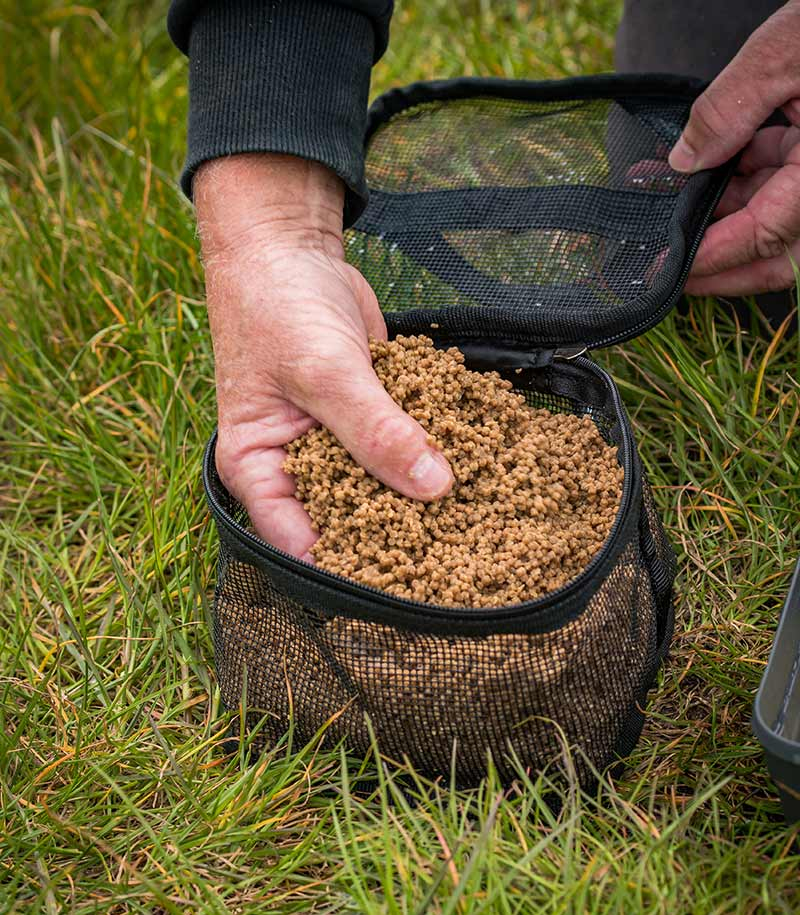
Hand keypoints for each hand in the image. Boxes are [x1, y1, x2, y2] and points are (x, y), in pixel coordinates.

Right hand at [195, 154, 452, 560]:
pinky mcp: (372, 418)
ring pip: (384, 487)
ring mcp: (337, 446)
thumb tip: (435, 487)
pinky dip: (436, 452)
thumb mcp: (324, 371)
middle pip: (350, 523)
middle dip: (401, 536)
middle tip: (465, 562)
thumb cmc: (276, 307)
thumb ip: (376, 430)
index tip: (414, 584)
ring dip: (426, 496)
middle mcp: (297, 471)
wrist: (287, 248)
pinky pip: (406, 445)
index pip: (302, 545)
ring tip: (486, 523)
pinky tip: (483, 469)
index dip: (354, 568)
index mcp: (258, 474)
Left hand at [669, 1, 799, 295]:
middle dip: (715, 263)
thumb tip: (683, 160)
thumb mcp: (788, 51)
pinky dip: (738, 181)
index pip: (766, 238)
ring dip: (717, 215)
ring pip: (772, 220)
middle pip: (775, 254)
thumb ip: (732, 107)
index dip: (711, 258)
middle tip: (658, 263)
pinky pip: (780, 185)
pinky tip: (694, 167)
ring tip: (658, 199)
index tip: (664, 267)